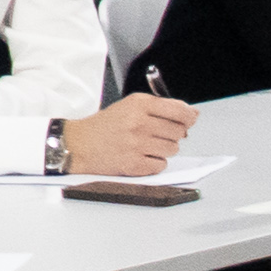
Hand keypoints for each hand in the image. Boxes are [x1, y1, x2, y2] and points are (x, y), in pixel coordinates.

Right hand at [62, 89, 195, 175]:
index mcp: (139, 105)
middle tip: (158, 134)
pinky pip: (161, 165)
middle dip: (173, 134)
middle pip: (179, 131)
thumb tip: (191, 113)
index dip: (189, 116)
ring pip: (172, 149)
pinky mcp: (134, 164)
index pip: (179, 110)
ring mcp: (136, 145)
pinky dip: (155, 162)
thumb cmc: (106, 125)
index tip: (189, 119)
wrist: (79, 144)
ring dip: (164, 149)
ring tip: (147, 145)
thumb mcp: (130, 106)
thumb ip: (161, 107)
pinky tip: (142, 156)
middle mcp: (139, 123)